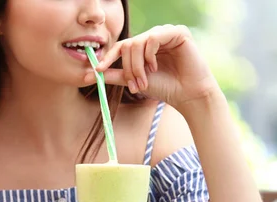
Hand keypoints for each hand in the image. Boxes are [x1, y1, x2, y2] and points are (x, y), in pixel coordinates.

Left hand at [84, 24, 219, 108]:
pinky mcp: (177, 32)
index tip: (96, 70)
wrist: (187, 94)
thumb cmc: (164, 87)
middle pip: (128, 46)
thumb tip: (88, 76)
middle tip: (134, 86)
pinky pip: (153, 38)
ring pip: (138, 43)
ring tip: (145, 80)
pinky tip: (155, 67)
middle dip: (128, 68)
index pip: (120, 46)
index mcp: (142, 47)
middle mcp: (152, 37)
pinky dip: (149, 55)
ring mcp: (165, 33)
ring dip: (137, 66)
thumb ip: (114, 75)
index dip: (107, 57)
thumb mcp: (133, 81)